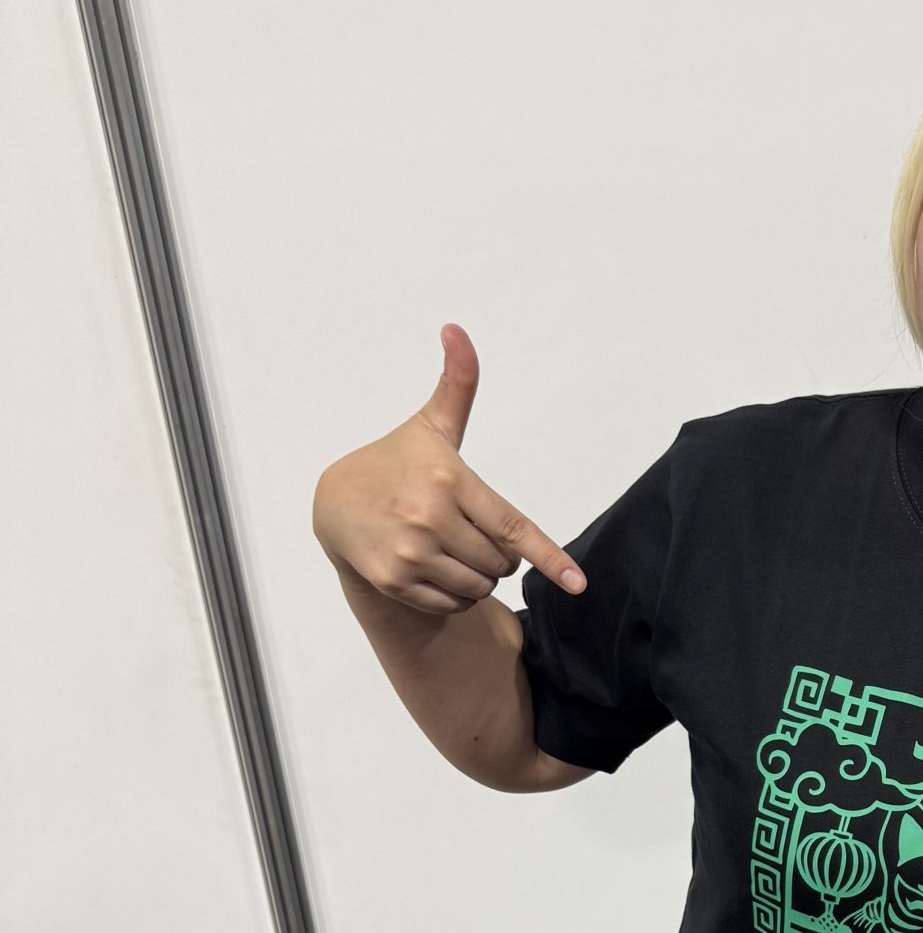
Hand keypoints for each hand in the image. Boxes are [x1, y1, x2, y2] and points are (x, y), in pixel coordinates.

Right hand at [311, 323, 584, 616]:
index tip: (577, 583)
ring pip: (480, 587)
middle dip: (497, 555)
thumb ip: (458, 383)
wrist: (335, 503)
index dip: (549, 557)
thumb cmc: (396, 464)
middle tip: (469, 530)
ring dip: (478, 576)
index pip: (512, 527)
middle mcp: (429, 518)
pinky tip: (433, 567)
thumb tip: (456, 329)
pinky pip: (452, 603)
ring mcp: (411, 553)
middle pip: (501, 563)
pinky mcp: (395, 581)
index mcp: (449, 480)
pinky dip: (455, 595)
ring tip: (451, 548)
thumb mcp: (431, 426)